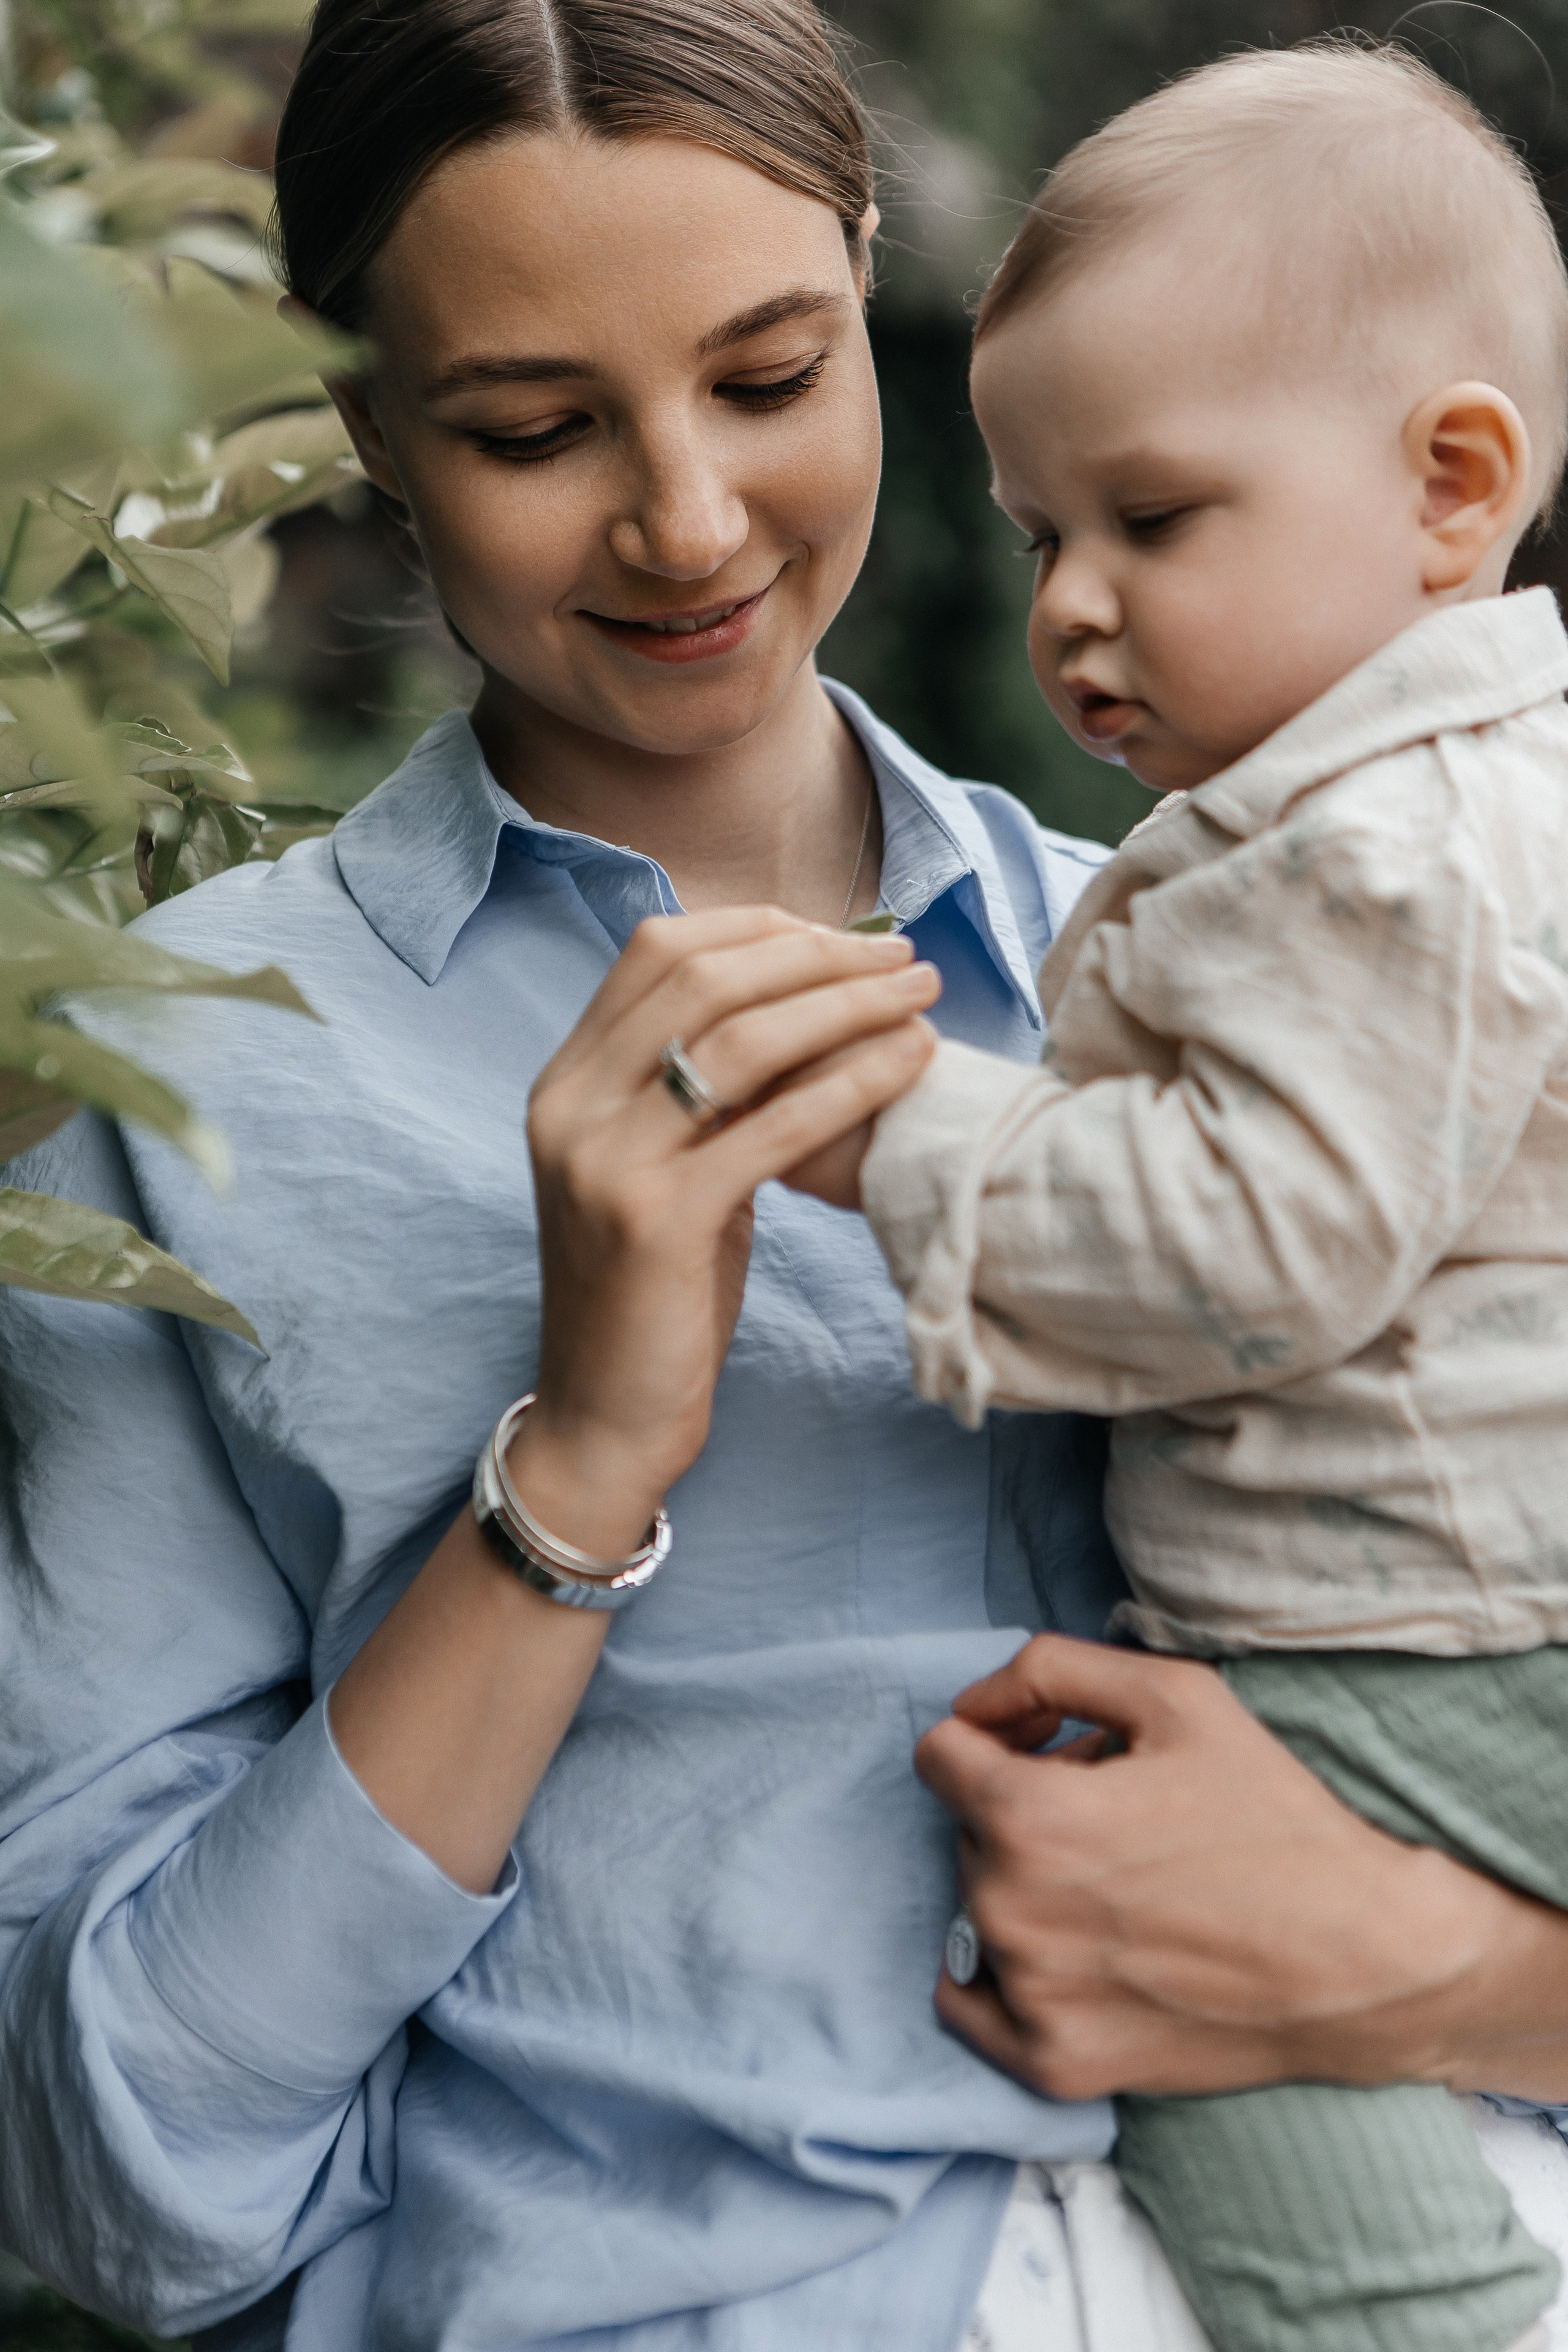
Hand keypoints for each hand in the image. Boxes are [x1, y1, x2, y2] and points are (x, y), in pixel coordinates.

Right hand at [515, 908, 939, 1551]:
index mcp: (565, 1080)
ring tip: (922, 993)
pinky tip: (910, 1062)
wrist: (603, 1414)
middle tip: (903, 955)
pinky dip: (850, 1083)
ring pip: (741, 1042)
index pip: (658, 950)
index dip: (760, 929)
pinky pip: (771, 1127)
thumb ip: (699, 1088)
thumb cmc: (653, 1290)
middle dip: (816, 955)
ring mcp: (604, 1162)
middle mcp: (570, 1106)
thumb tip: (801, 998)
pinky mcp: (654, 1222)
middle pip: (703, 979)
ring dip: (845, 1004)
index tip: (845, 936)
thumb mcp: (663, 1167)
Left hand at [916, 1633, 1567, 2103]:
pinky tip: (1076, 1953)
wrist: (1362, 1959)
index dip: (993, 1735)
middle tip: (1119, 1819)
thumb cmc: (1273, 1818)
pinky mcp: (1055, 2065)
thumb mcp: (1173, 1693)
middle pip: (970, 1829)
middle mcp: (1009, 1910)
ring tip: (1123, 1885)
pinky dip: (1005, 1975)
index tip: (1049, 1747)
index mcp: (1027, 1816)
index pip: (939, 1753)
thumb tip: (976, 1705)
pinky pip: (971, 2004)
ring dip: (1029, 1885)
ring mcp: (1029, 1997)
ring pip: (979, 1907)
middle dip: (1027, 1809)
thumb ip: (1051, 1669)